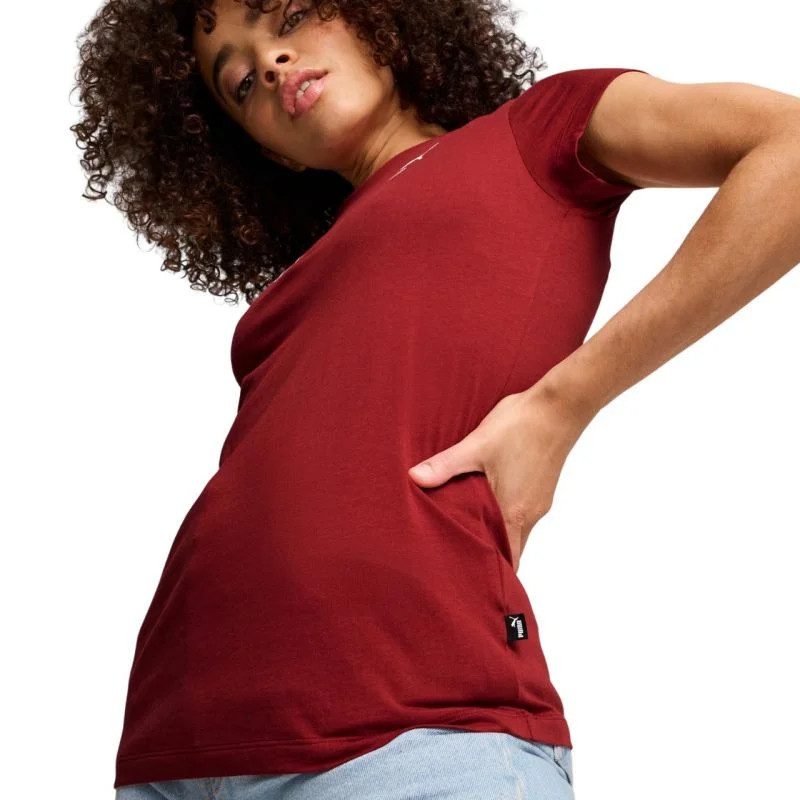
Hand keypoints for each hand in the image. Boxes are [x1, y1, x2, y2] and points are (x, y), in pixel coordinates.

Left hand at [407, 387, 590, 571]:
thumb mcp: (477, 445)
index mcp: (515, 513)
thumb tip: (414, 479)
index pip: (509, 559)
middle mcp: (531, 512)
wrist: (561, 405)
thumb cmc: (522, 426)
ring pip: (517, 527)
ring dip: (496, 530)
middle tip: (462, 555)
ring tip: (469, 527)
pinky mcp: (542, 483)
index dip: (493, 572)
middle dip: (490, 552)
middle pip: (512, 546)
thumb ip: (445, 465)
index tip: (473, 579)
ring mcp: (540, 498)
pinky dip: (506, 512)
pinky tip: (487, 497)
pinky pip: (523, 509)